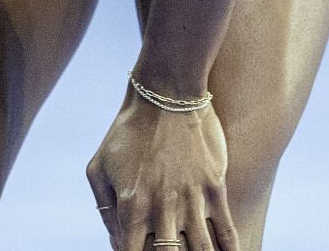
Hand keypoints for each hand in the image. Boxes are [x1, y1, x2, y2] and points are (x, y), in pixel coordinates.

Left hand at [86, 88, 235, 250]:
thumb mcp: (98, 167)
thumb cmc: (127, 130)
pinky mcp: (214, 185)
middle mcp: (162, 207)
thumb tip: (116, 238)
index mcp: (131, 205)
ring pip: (200, 249)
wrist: (165, 93)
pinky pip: (226, 228)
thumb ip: (104, 208)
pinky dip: (230, 249)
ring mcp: (191, 197)